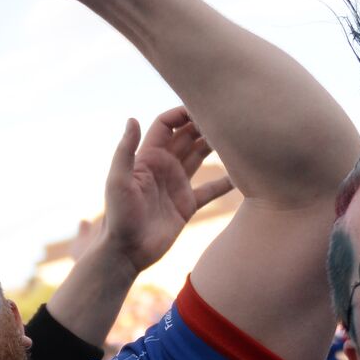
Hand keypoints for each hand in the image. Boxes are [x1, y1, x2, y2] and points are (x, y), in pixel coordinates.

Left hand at [100, 106, 233, 271]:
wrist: (126, 251)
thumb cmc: (118, 216)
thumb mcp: (118, 180)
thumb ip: (125, 150)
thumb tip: (133, 118)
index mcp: (148, 157)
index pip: (166, 125)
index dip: (182, 114)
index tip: (202, 107)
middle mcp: (164, 167)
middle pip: (187, 137)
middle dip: (204, 125)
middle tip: (226, 118)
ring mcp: (177, 185)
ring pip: (200, 158)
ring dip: (215, 146)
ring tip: (237, 137)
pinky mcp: (187, 205)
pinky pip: (210, 190)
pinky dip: (225, 183)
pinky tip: (242, 175)